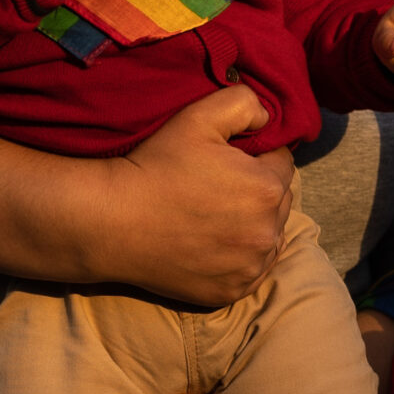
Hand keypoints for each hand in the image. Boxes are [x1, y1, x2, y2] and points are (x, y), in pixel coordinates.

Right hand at [97, 84, 292, 306]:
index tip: (227, 159)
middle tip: (218, 186)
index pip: (282, 163)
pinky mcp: (233, 290)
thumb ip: (244, 103)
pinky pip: (252, 268)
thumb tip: (266, 117)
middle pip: (278, 201)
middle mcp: (267, 232)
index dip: (256, 156)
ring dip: (253, 224)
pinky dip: (240, 256)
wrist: (111, 221)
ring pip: (268, 236)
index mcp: (267, 189)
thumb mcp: (199, 116)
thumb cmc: (155, 165)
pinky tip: (212, 242)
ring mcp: (250, 267)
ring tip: (215, 214)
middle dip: (258, 190)